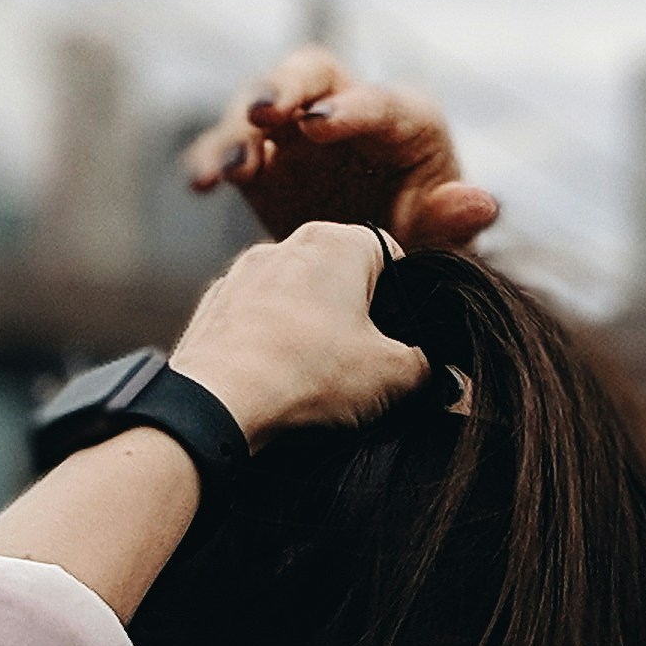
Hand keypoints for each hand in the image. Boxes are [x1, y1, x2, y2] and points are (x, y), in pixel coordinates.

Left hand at [174, 222, 429, 444]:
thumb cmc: (307, 376)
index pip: (389, 254)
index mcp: (336, 242)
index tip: (399, 339)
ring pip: (295, 299)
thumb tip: (432, 370)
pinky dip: (270, 346)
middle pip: (340, 276)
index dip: (402, 299)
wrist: (216, 403)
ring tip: (314, 379)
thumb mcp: (394, 377)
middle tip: (360, 367)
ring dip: (310, 332)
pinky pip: (256, 322)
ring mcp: (242, 274)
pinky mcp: (213, 308)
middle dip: (354, 317)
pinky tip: (275, 383)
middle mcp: (286, 245)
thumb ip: (427, 366)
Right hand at [185, 47, 498, 251]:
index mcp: (406, 121)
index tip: (321, 126)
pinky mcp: (263, 160)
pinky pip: (231, 148)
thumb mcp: (442, 244)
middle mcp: (348, 111)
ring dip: (238, 129)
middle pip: (312, 74)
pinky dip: (211, 159)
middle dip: (286, 88)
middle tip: (265, 112)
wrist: (381, 276)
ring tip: (225, 168)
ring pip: (261, 105)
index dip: (350, 110)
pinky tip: (199, 184)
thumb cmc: (422, 248)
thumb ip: (452, 223)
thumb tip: (482, 202)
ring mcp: (298, 131)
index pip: (378, 103)